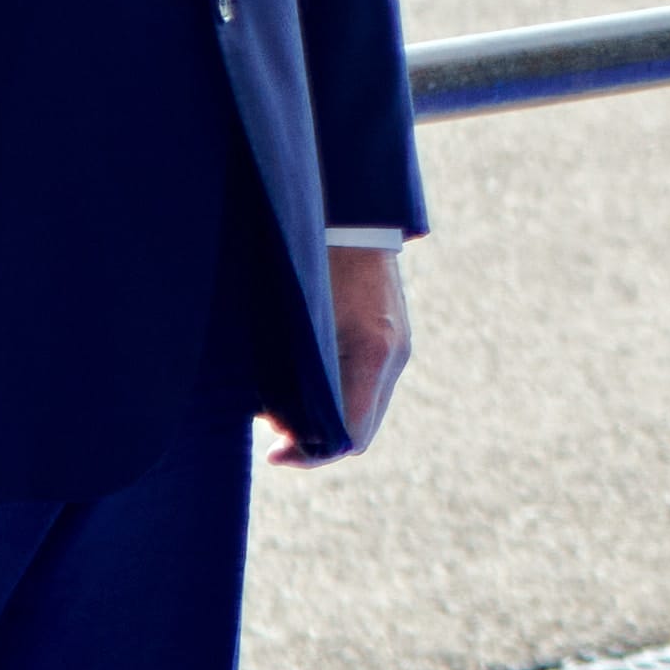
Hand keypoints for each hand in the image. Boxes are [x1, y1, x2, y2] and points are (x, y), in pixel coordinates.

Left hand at [275, 243, 406, 464]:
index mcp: (372, 352)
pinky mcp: (389, 339)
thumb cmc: (312, 258)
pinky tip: (302, 384)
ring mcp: (396, 348)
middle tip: (274, 439)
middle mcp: (392, 356)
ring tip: (281, 410)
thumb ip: (291, 371)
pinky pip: (364, 384)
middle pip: (359, 429)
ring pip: (362, 409)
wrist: (349, 213)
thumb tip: (276, 420)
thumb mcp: (296, 318)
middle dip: (315, 441)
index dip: (312, 454)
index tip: (275, 455)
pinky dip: (335, 395)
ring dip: (325, 418)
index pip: (351, 434)